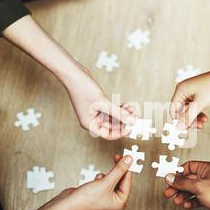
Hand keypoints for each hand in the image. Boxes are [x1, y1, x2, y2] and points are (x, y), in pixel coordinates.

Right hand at [1, 16, 134, 140]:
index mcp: (90, 124)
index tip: (131, 127)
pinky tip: (126, 105)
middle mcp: (92, 121)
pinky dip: (118, 108)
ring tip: (132, 108)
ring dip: (123, 114)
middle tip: (135, 116)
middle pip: (112, 126)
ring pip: (113, 118)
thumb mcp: (104, 102)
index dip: (121, 132)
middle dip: (124, 121)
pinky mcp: (97, 105)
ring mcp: (94, 113)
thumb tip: (132, 121)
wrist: (74, 74)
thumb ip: (118, 113)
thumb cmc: (84, 89)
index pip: (109, 135)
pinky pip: (110, 110)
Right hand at [34, 155, 132, 209]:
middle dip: (117, 170)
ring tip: (99, 179)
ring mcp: (107, 197)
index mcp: (121, 202)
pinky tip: (94, 181)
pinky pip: (105, 181)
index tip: (128, 156)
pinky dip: (100, 178)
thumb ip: (119, 170)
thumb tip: (129, 160)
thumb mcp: (106, 182)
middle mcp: (115, 201)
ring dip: (107, 175)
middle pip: (121, 179)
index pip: (127, 181)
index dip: (127, 168)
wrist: (69, 203)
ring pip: (112, 179)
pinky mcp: (99, 192)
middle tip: (118, 156)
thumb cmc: (87, 199)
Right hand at [164, 161, 209, 209]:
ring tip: (177, 201)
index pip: (188, 167)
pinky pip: (196, 198)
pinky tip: (187, 205)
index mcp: (206, 168)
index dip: (178, 173)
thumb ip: (182, 182)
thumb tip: (170, 177)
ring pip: (191, 190)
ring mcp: (208, 188)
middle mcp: (207, 177)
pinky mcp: (209, 198)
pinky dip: (191, 201)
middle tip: (168, 193)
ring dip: (183, 195)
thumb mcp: (198, 186)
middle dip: (178, 187)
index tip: (169, 179)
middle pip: (187, 180)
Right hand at [170, 66, 209, 128]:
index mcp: (180, 90)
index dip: (178, 120)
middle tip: (198, 127)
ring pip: (189, 110)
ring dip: (195, 118)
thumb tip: (178, 127)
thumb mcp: (200, 104)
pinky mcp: (198, 95)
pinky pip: (195, 107)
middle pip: (181, 111)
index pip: (173, 109)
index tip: (186, 129)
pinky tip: (205, 118)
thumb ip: (188, 117)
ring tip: (203, 123)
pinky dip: (199, 113)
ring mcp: (191, 93)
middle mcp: (184, 91)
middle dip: (189, 120)